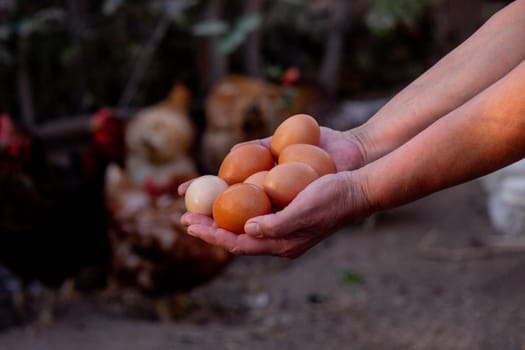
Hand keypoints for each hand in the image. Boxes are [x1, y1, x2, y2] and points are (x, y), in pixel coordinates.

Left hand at [180, 171, 371, 257]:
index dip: (212, 235)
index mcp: (282, 241)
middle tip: (183, 215)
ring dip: (217, 210)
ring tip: (196, 203)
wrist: (358, 182)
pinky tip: (223, 185)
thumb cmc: (335, 197)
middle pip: (235, 231)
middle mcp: (277, 230)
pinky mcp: (283, 198)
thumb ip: (278, 225)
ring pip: (240, 216)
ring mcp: (279, 214)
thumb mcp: (307, 212)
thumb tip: (246, 230)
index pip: (239, 243)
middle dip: (208, 225)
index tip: (189, 225)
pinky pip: (254, 200)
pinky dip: (235, 196)